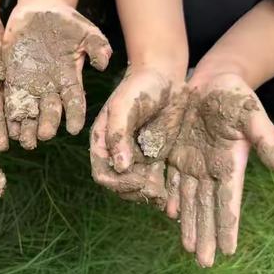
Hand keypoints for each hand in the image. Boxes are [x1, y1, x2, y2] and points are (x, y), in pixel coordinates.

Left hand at [3, 5, 111, 148]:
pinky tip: (8, 127)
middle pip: (50, 111)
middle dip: (47, 125)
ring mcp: (31, 85)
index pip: (74, 102)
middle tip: (44, 136)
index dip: (75, 116)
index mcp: (70, 79)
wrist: (39, 9)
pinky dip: (9, 115)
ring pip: (30, 112)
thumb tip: (103, 63)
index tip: (74, 129)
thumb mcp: (85, 30)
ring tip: (24, 140)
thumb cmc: (66, 21)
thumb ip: (97, 46)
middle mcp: (51, 87)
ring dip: (27, 127)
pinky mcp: (13, 79)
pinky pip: (10, 100)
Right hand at [90, 68, 186, 208]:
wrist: (165, 76)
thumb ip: (118, 135)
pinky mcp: (155, 157)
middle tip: (153, 192)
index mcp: (103, 142)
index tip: (137, 180)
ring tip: (162, 198)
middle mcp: (117, 153)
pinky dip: (160, 191)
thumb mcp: (124, 107)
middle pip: (119, 184)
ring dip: (147, 195)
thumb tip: (120, 166)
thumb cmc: (139, 87)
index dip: (117, 183)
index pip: (103, 173)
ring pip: (137, 186)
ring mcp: (136, 157)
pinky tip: (169, 197)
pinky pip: (155, 179)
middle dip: (133, 191)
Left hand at [167, 73, 273, 266]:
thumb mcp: (250, 114)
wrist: (207, 82)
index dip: (227, 225)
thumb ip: (266, 139)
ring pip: (188, 200)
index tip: (228, 250)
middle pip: (207, 208)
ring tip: (189, 248)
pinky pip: (171, 181)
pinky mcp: (174, 154)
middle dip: (206, 234)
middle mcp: (209, 169)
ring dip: (189, 224)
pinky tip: (170, 214)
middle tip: (204, 262)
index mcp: (229, 164)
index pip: (228, 201)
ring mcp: (190, 163)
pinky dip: (171, 198)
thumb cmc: (233, 96)